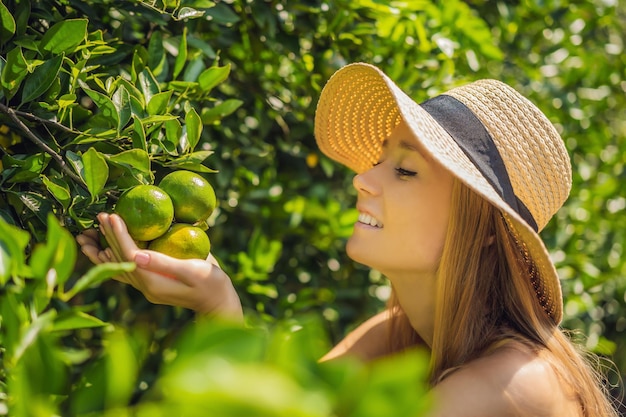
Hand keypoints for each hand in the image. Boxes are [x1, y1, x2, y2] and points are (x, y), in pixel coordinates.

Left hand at [76, 213, 242, 320]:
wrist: (218, 303)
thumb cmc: (212, 285)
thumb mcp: (193, 271)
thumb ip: (164, 264)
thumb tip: (136, 255)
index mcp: (153, 283)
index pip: (129, 256)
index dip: (119, 235)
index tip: (112, 216)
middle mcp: (145, 286)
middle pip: (120, 260)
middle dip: (109, 236)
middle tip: (100, 215)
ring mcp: (147, 286)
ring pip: (118, 266)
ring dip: (104, 247)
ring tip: (92, 232)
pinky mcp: (152, 283)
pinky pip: (127, 270)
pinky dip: (114, 257)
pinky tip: (107, 248)